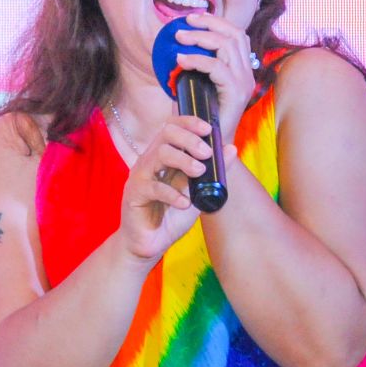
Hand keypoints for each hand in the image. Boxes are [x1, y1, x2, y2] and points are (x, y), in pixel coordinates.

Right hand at [120, 114, 212, 260]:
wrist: (148, 243)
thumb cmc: (170, 216)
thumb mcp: (197, 193)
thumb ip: (212, 172)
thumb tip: (231, 148)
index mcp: (163, 156)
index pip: (173, 126)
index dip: (190, 122)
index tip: (209, 129)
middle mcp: (149, 161)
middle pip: (166, 134)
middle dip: (190, 139)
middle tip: (207, 153)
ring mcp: (140, 176)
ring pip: (159, 155)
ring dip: (184, 160)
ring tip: (199, 172)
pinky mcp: (134, 195)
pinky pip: (153, 187)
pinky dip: (172, 194)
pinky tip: (185, 203)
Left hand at [171, 12, 257, 145]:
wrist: (209, 146)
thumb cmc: (199, 116)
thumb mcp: (195, 85)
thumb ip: (194, 67)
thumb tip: (175, 46)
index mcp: (241, 68)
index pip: (237, 35)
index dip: (217, 21)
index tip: (195, 17)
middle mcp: (247, 73)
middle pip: (234, 34)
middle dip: (209, 24)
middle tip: (185, 23)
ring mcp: (244, 83)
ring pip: (227, 46)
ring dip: (200, 38)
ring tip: (179, 38)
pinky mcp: (236, 93)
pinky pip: (217, 68)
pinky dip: (198, 60)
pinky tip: (181, 59)